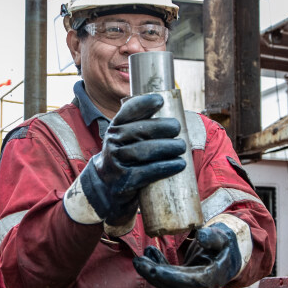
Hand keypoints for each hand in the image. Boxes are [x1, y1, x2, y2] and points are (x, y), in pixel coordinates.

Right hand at [67, 93, 185, 224]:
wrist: (106, 187)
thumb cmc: (125, 158)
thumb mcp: (125, 139)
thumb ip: (140, 125)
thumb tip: (171, 111)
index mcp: (114, 128)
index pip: (128, 112)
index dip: (143, 104)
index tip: (160, 100)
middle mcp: (112, 142)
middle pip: (140, 131)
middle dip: (162, 127)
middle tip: (177, 127)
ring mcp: (116, 162)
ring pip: (144, 151)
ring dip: (167, 147)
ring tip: (182, 146)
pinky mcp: (124, 181)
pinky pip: (147, 172)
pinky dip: (165, 167)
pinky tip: (179, 164)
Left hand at [133, 222, 243, 287]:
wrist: (229, 257)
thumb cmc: (225, 246)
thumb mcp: (223, 238)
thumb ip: (213, 237)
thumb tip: (200, 236)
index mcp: (211, 278)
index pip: (188, 281)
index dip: (170, 277)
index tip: (153, 269)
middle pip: (174, 286)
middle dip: (154, 275)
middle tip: (138, 262)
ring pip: (168, 286)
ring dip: (152, 273)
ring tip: (140, 259)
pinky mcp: (184, 285)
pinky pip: (167, 280)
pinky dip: (157, 268)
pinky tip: (150, 254)